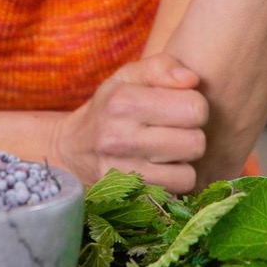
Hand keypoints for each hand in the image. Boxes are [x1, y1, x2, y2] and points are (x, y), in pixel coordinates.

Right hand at [52, 53, 207, 192]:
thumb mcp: (127, 77)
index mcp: (123, 101)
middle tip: (174, 131)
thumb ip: (161, 67)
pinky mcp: (125, 199)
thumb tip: (193, 79)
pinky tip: (157, 169)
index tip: (180, 107)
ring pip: (188, 174)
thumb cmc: (108, 108)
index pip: (194, 108)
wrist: (71, 152)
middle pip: (195, 143)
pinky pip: (173, 195)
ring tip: (165, 151)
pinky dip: (171, 183)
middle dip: (191, 135)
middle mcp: (119, 138)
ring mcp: (121, 173)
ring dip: (182, 163)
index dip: (195, 106)